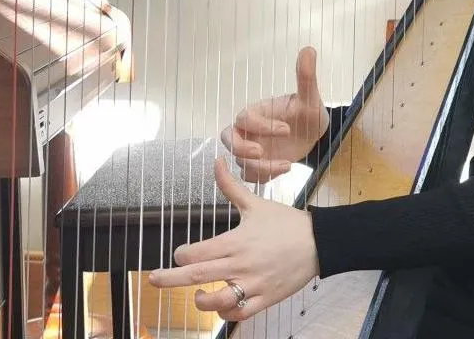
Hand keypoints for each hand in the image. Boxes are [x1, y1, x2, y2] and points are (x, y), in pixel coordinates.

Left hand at [148, 156, 319, 321]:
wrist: (319, 242)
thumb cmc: (286, 223)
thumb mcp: (256, 203)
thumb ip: (231, 186)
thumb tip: (217, 161)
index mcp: (236, 241)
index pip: (197, 252)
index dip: (182, 254)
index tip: (180, 253)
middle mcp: (242, 264)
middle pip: (197, 276)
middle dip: (170, 279)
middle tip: (154, 279)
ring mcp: (254, 283)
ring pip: (218, 301)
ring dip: (202, 301)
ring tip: (197, 296)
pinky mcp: (266, 297)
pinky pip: (241, 312)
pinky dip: (227, 312)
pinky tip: (222, 304)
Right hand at [221, 45, 327, 182]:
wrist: (314, 133)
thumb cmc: (308, 113)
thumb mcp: (310, 98)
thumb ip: (306, 77)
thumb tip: (308, 49)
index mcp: (257, 112)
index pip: (245, 118)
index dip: (260, 125)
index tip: (286, 129)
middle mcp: (250, 131)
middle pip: (228, 139)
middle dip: (241, 149)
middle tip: (261, 153)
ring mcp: (253, 149)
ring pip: (240, 162)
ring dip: (259, 168)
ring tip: (286, 165)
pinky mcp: (259, 165)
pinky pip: (251, 175)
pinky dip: (264, 177)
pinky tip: (285, 169)